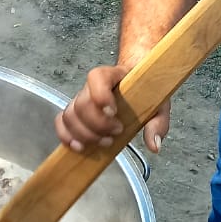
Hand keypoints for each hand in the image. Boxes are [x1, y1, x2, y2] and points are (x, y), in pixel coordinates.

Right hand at [54, 65, 172, 153]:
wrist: (136, 79)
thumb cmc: (145, 91)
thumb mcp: (159, 104)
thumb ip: (158, 123)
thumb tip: (154, 145)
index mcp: (114, 75)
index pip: (97, 77)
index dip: (100, 95)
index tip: (113, 113)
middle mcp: (93, 86)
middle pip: (82, 103)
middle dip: (98, 125)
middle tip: (116, 132)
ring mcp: (82, 98)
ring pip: (70, 115)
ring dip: (85, 134)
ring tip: (104, 142)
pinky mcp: (77, 112)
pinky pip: (62, 121)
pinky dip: (66, 135)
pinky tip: (78, 146)